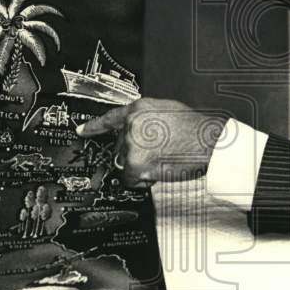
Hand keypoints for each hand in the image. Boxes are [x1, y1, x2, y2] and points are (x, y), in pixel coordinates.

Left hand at [76, 98, 225, 187]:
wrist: (208, 142)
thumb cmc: (196, 129)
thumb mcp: (167, 111)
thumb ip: (147, 119)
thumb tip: (139, 131)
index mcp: (138, 109)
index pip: (110, 118)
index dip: (93, 126)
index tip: (80, 131)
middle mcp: (131, 125)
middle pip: (120, 146)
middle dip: (134, 153)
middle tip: (157, 153)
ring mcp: (132, 145)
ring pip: (125, 163)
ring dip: (139, 167)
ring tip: (162, 160)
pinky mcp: (135, 164)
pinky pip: (131, 178)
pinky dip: (142, 180)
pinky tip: (158, 170)